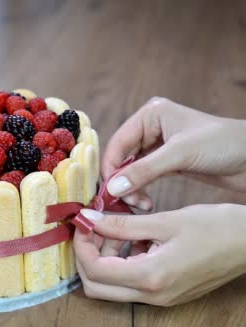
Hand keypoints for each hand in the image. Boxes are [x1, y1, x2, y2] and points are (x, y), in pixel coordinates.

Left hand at [74, 204, 245, 305]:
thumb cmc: (215, 227)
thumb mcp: (164, 221)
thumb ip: (121, 224)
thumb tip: (88, 219)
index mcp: (151, 277)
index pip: (95, 270)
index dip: (81, 245)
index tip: (83, 221)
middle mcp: (153, 296)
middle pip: (96, 287)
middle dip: (86, 257)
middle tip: (93, 229)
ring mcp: (160, 299)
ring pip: (110, 288)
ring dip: (104, 260)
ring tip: (116, 230)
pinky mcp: (165, 294)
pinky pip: (129, 285)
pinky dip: (121, 264)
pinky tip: (134, 240)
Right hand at [103, 97, 245, 210]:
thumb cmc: (224, 145)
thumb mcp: (180, 154)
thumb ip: (144, 171)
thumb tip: (112, 188)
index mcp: (151, 114)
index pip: (118, 142)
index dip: (110, 168)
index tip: (108, 193)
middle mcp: (151, 127)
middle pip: (121, 157)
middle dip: (121, 181)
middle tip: (125, 203)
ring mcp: (159, 145)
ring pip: (131, 169)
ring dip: (131, 188)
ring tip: (140, 204)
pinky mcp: (168, 162)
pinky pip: (144, 176)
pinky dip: (141, 189)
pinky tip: (145, 202)